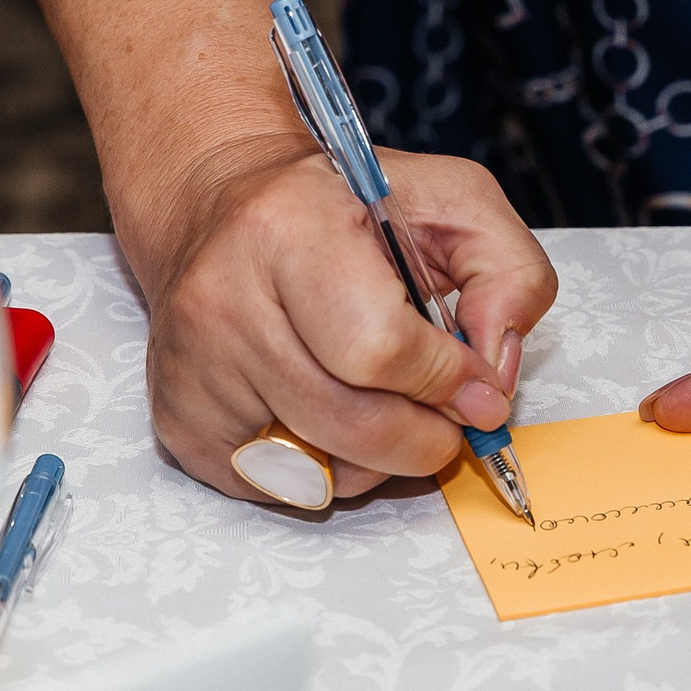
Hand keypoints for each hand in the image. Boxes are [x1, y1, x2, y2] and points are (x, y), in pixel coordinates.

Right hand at [129, 134, 557, 502]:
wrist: (219, 206)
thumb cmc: (339, 207)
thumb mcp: (450, 200)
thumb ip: (510, 273)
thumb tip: (495, 374)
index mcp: (289, 228)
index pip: (380, 349)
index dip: (448, 382)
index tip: (479, 388)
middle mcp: (222, 300)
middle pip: (351, 425)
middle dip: (426, 437)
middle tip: (448, 419)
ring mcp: (193, 368)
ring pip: (320, 471)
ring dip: (381, 460)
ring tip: (388, 407)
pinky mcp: (180, 421)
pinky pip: (281, 489)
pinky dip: (328, 471)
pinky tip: (331, 415)